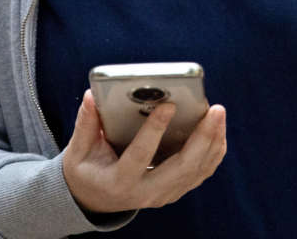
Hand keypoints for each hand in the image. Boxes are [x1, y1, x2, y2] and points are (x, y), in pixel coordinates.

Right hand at [61, 89, 227, 213]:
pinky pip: (200, 173)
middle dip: (202, 137)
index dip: (154, 130)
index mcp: (120, 181)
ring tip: (219, 114)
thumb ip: (85, 124)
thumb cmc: (87, 170)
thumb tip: (91, 95)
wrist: (94, 200)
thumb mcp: (78, 151)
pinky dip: (213, 152)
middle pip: (182, 167)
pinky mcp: (174, 191)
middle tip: (215, 109)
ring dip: (213, 141)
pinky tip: (218, 130)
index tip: (169, 105)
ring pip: (196, 170)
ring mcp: (163, 195)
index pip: (141, 155)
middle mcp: (146, 192)